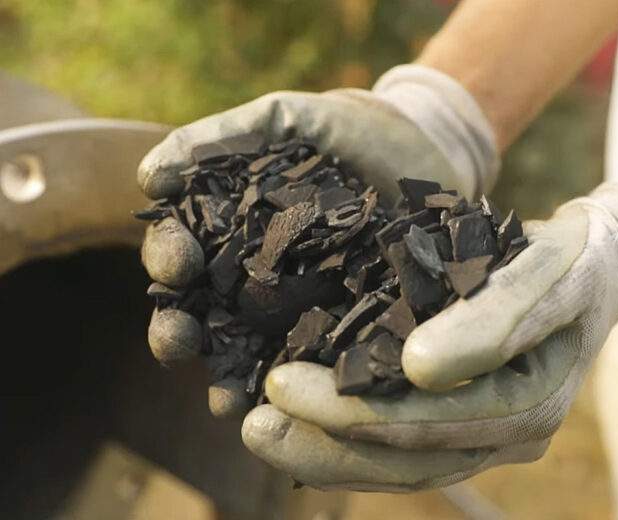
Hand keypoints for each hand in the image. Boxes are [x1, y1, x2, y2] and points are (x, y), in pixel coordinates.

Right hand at [137, 65, 499, 416]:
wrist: (428, 150)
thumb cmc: (349, 129)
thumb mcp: (284, 119)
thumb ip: (221, 137)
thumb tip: (150, 177)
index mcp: (228, 225)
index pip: (182, 247)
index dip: (167, 258)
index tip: (173, 266)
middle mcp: (252, 273)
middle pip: (201, 311)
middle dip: (179, 331)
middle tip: (176, 343)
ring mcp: (296, 306)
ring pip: (247, 351)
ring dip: (227, 378)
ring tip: (224, 401)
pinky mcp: (342, 327)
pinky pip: (312, 363)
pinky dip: (294, 389)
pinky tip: (286, 408)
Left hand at [241, 179, 617, 490]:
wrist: (600, 264)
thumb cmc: (576, 261)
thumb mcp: (548, 273)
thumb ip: (494, 319)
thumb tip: (418, 370)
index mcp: (529, 407)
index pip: (432, 424)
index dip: (354, 413)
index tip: (281, 384)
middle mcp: (507, 434)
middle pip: (408, 458)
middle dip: (325, 444)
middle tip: (251, 425)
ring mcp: (488, 432)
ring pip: (400, 462)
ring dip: (327, 452)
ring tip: (258, 430)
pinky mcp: (468, 415)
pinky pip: (405, 443)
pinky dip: (350, 439)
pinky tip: (301, 423)